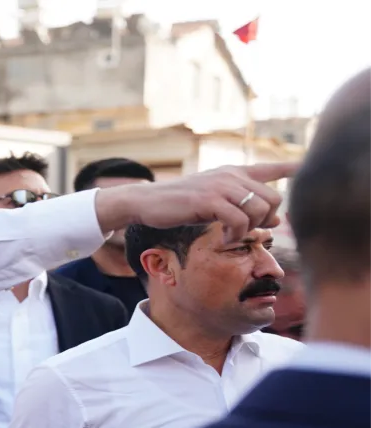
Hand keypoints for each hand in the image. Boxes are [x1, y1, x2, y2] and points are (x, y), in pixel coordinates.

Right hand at [95, 162, 298, 241]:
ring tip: (232, 237)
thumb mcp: (214, 204)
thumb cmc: (179, 205)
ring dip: (249, 230)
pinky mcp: (209, 199)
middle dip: (266, 220)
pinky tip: (224, 239)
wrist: (146, 202)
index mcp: (231, 173)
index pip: (268, 168)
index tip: (304, 165)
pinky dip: (236, 235)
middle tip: (246, 232)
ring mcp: (220, 186)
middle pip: (273, 198)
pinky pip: (239, 220)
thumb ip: (243, 209)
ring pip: (258, 210)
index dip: (289, 167)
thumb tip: (277, 221)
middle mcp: (230, 175)